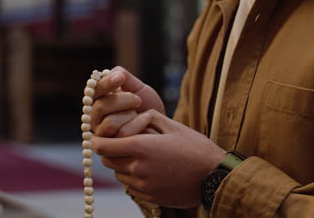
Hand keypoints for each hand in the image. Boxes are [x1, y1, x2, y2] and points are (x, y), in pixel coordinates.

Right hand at [90, 66, 164, 136]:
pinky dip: (138, 125)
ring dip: (130, 115)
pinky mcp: (111, 151)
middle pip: (99, 107)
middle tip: (138, 100)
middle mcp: (94, 119)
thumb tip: (110, 72)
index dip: (106, 83)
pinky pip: (122, 135)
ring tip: (141, 114)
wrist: (163, 128)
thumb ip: (124, 78)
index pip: (93, 90)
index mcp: (97, 101)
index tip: (121, 78)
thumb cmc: (148, 107)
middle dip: (122, 100)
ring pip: (110, 123)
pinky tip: (146, 122)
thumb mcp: (138, 89)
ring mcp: (101, 136)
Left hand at [91, 110, 225, 207]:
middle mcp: (137, 168)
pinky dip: (133, 177)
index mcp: (140, 147)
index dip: (98, 139)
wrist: (215, 177)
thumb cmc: (195, 148)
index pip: (102, 146)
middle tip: (121, 143)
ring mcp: (143, 185)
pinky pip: (130, 186)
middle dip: (110, 150)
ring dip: (122, 164)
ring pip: (118, 174)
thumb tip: (129, 117)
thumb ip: (146, 119)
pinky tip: (149, 169)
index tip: (101, 136)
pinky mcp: (149, 196)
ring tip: (140, 156)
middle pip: (107, 160)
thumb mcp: (172, 126)